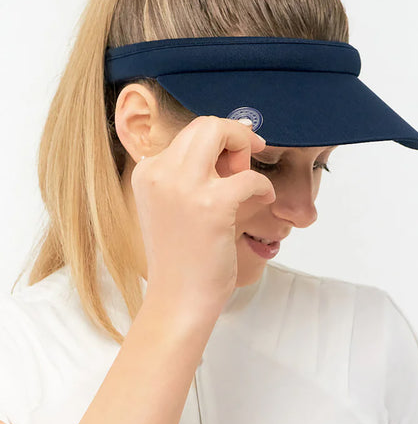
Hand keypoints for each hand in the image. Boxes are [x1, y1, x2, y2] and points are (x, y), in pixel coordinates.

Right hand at [130, 116, 275, 313]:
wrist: (178, 299)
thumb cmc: (182, 255)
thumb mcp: (173, 204)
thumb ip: (192, 173)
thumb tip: (231, 145)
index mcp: (147, 172)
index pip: (190, 133)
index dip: (218, 143)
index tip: (233, 162)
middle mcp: (159, 173)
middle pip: (205, 124)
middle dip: (234, 135)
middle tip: (244, 162)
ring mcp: (182, 187)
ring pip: (220, 132)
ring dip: (244, 150)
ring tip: (246, 182)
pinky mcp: (211, 205)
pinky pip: (249, 176)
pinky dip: (263, 186)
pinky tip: (263, 200)